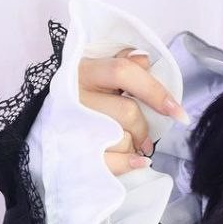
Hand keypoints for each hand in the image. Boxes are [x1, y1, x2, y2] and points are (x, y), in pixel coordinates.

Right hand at [78, 47, 190, 175]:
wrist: (43, 127)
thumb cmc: (79, 98)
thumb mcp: (96, 73)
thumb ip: (123, 64)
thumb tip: (144, 59)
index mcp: (84, 70)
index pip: (123, 72)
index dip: (155, 91)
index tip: (178, 113)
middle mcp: (75, 96)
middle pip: (127, 112)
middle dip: (144, 129)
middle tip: (147, 139)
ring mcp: (71, 126)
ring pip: (121, 138)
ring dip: (134, 146)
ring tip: (132, 147)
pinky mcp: (71, 152)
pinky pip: (109, 162)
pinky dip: (128, 164)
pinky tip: (138, 162)